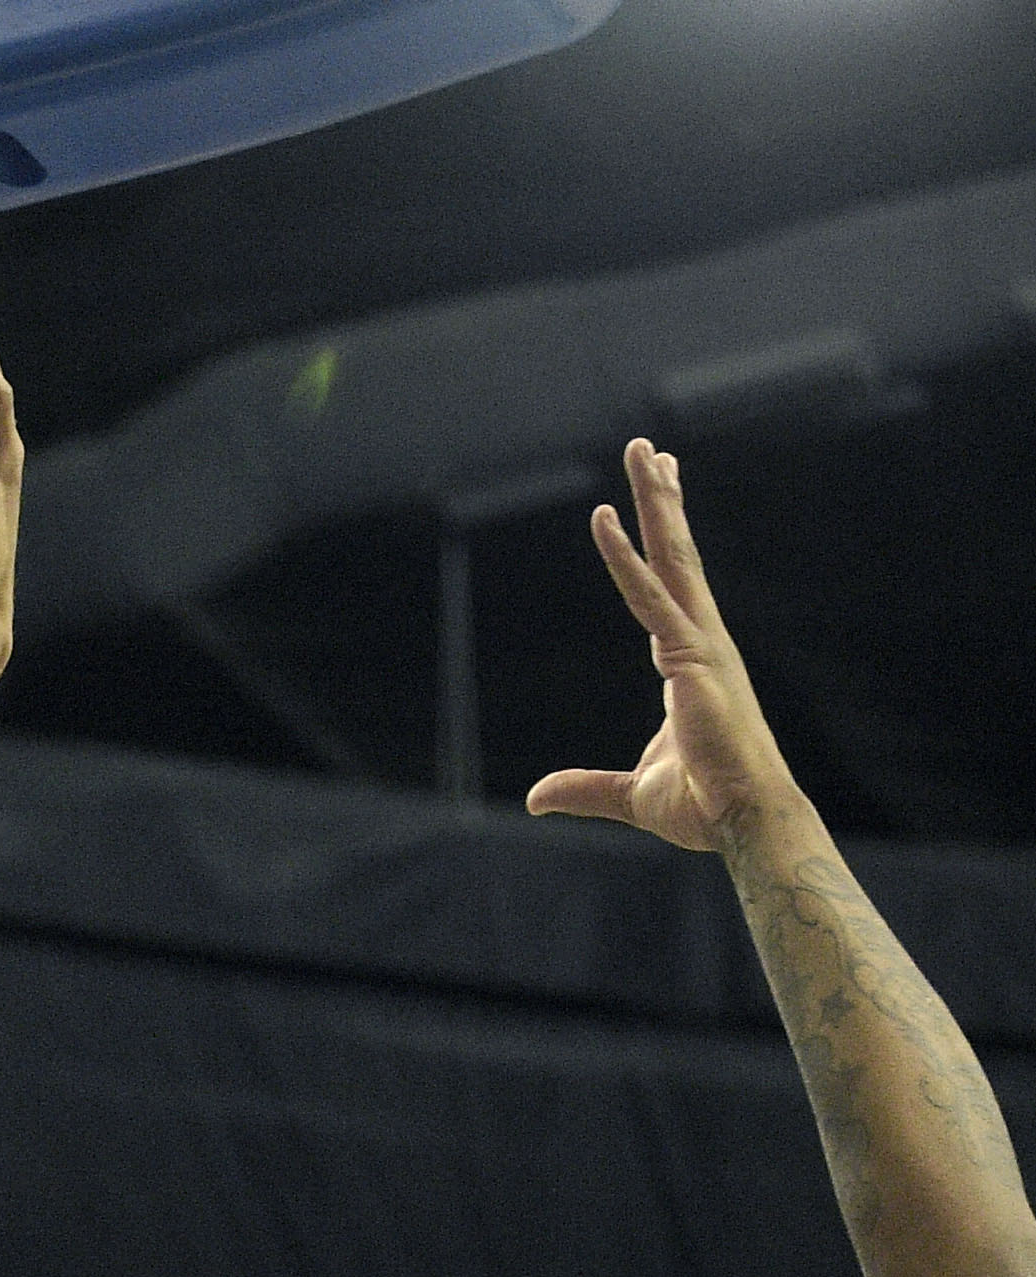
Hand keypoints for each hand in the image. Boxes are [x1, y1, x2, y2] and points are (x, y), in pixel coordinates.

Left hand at [526, 439, 797, 853]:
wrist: (744, 822)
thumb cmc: (705, 808)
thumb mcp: (631, 794)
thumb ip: (584, 789)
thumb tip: (536, 800)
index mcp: (690, 663)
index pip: (670, 590)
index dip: (660, 544)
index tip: (660, 499)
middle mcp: (702, 641)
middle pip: (677, 557)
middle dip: (663, 501)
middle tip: (651, 450)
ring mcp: (701, 643)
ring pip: (672, 558)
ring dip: (656, 501)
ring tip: (644, 450)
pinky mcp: (691, 656)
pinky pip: (651, 596)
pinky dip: (625, 556)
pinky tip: (606, 518)